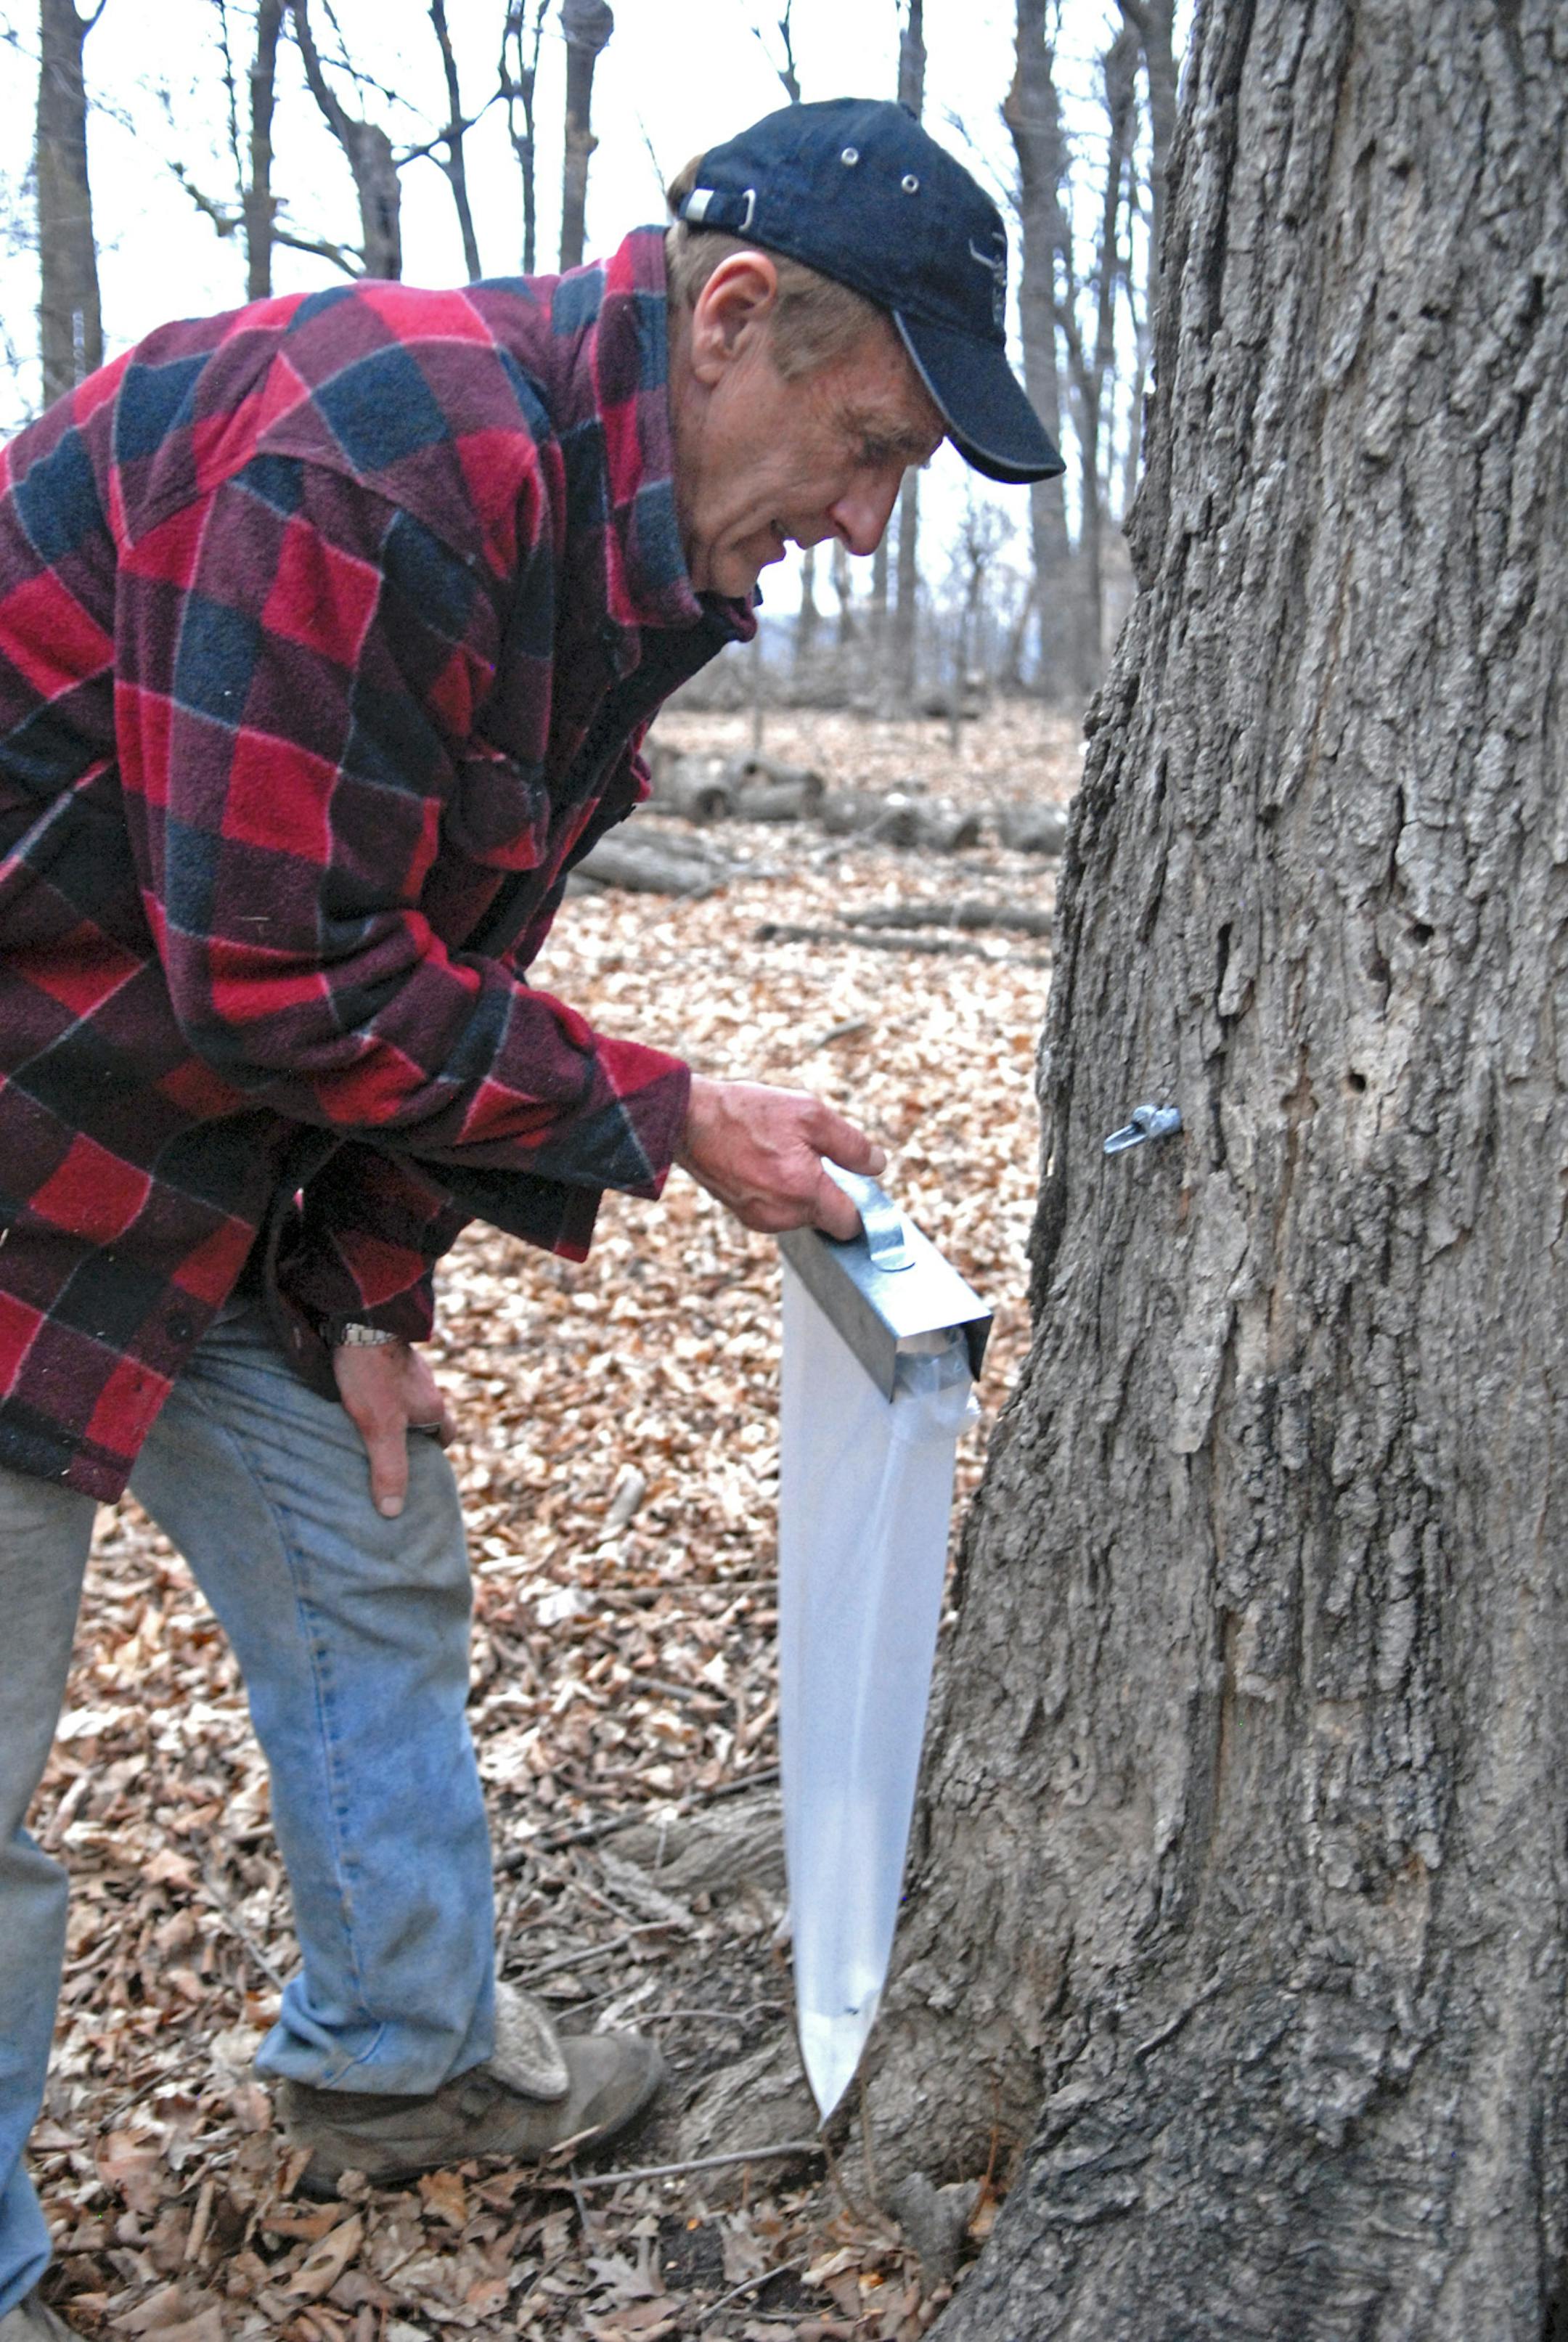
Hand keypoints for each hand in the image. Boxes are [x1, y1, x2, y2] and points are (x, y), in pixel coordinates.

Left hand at [332, 1339, 456, 1519]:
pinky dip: (377, 1386)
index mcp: (432, 1405)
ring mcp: (406, 1366)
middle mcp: (426, 1384)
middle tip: (389, 1448)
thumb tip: (393, 1510)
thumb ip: (388, 1467)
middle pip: (425, 1415)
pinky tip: (354, 1391)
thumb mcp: (380, 1428)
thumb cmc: (372, 1374)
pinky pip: (387, 1376)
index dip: (436, 1450)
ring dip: (393, 1408)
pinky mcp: (384, 1351)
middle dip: (412, 1432)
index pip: (446, 1434)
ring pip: (405, 1394)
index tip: (421, 1464)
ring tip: (365, 1422)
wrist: (361, 1320)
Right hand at [675, 1075, 886, 1240]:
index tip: (854, 1182)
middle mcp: (782, 1215)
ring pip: (801, 1214)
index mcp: (804, 1191)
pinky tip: (766, 1163)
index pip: (850, 1224)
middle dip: (827, 1191)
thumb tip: (877, 1165)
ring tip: (781, 1154)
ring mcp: (760, 1219)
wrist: (688, 1120)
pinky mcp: (744, 1215)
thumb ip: (851, 1145)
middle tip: (811, 1155)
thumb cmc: (748, 1112)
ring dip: (802, 1190)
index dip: (859, 1204)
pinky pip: (778, 1211)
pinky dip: (780, 1192)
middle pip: (826, 1218)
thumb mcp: (810, 1113)